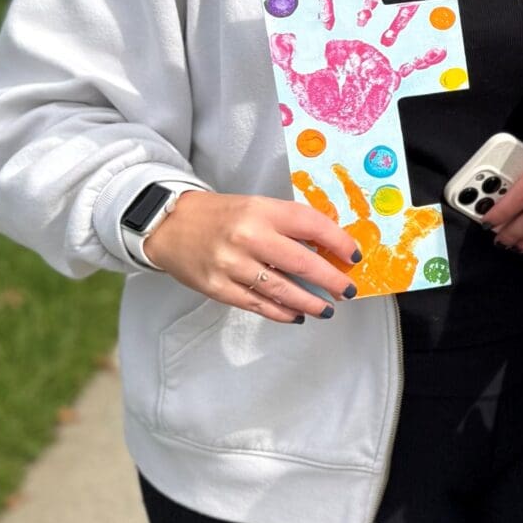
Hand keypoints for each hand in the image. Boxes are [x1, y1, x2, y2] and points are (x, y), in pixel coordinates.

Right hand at [143, 190, 358, 322]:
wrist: (169, 224)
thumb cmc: (220, 216)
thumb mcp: (256, 207)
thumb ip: (288, 225)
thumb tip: (327, 249)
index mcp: (261, 211)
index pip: (310, 224)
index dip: (337, 242)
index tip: (353, 256)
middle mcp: (248, 237)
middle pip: (302, 263)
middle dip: (331, 280)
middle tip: (348, 290)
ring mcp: (231, 265)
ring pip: (282, 290)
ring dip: (310, 303)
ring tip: (327, 309)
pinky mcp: (218, 288)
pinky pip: (258, 304)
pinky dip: (281, 312)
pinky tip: (296, 315)